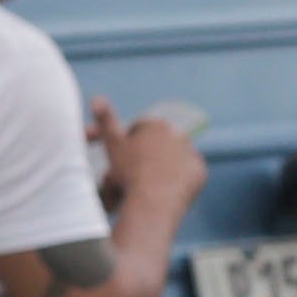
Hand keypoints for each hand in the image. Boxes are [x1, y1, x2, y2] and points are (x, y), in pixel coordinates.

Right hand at [92, 99, 204, 216]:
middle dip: (146, 155)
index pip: (138, 130)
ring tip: (149, 183)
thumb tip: (96, 97)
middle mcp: (176, 134)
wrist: (154, 199)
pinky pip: (187, 173)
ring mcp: (190, 153)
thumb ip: (105, 119)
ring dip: (162, 167)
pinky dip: (177, 179)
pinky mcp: (199, 171)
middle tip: (133, 174)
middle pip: (156, 144)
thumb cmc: (129, 172)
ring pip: (172, 159)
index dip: (127, 144)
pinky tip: (167, 189)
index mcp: (154, 125)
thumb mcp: (112, 144)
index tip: (120, 159)